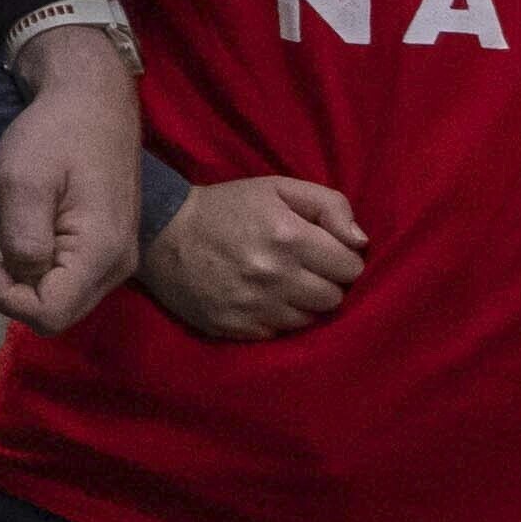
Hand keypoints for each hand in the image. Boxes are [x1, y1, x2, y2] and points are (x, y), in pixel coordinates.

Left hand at [0, 40, 146, 333]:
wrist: (92, 100)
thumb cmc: (54, 133)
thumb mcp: (21, 181)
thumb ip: (22, 240)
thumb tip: (22, 278)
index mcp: (101, 251)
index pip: (49, 315)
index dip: (7, 300)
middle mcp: (120, 264)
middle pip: (59, 316)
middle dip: (18, 296)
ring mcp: (121, 257)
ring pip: (66, 301)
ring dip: (32, 281)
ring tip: (19, 231)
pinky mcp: (113, 247)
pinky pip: (74, 280)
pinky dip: (46, 270)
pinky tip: (35, 232)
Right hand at [141, 172, 364, 339]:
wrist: (160, 233)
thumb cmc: (226, 207)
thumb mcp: (278, 188)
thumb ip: (329, 205)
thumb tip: (360, 243)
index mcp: (289, 236)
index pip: (351, 267)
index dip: (342, 258)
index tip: (324, 252)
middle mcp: (274, 275)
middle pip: (334, 298)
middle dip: (326, 283)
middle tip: (305, 269)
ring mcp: (252, 306)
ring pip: (309, 320)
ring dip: (303, 303)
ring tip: (283, 285)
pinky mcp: (233, 327)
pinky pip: (278, 333)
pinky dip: (276, 318)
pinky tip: (261, 299)